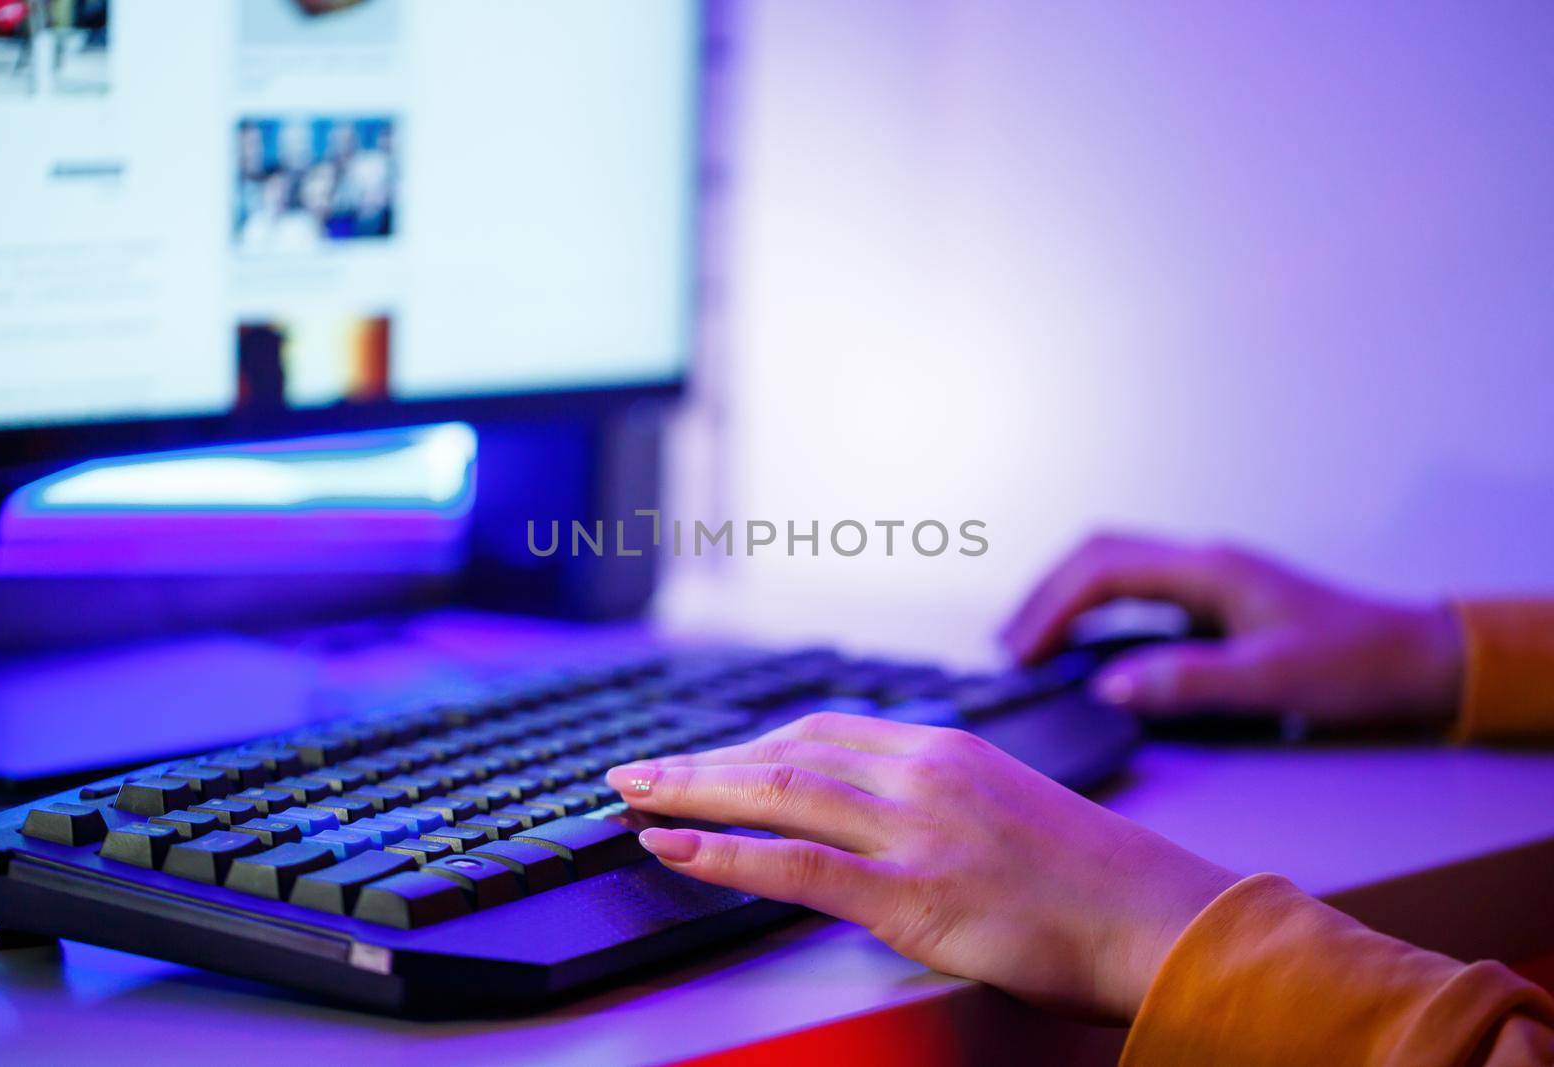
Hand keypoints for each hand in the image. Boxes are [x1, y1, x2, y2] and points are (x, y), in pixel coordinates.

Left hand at [605, 712, 1238, 1019]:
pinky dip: (724, 853)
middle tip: (638, 769)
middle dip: (702, 759)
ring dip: (694, 790)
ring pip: (780, 793)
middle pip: (785, 751)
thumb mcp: (1006, 806)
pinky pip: (798, 867)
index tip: (703, 755)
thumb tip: (870, 807)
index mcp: (944, 748)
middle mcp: (922, 775)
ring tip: (634, 795)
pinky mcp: (915, 896)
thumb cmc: (1090, 875)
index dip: (748, 744)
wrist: (1161, 916)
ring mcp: (916, 832)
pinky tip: (675, 846)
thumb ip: (934, 796)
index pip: (821, 732)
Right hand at [1000, 531, 1462, 726]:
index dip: (1051, 607)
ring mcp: (1208, 578)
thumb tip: (1107, 686)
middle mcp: (1203, 562)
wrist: (1417, 659)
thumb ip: (1188, 680)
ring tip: (1028, 644)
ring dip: (1065, 598)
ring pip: (1113, 568)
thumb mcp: (1273, 681)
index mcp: (1209, 569)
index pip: (1104, 569)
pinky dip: (1094, 611)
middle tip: (1007, 646)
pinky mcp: (1214, 600)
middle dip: (1044, 595)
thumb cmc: (1355, 665)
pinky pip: (1135, 591)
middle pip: (1098, 555)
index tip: (1020, 653)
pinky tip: (1083, 645)